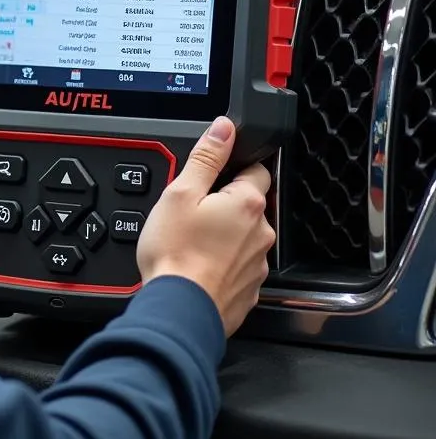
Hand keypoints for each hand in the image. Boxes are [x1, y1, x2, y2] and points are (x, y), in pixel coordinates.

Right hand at [137, 116, 274, 336]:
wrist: (180, 310)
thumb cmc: (175, 253)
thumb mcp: (180, 193)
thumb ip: (206, 157)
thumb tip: (224, 128)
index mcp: (247, 203)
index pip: (256, 169)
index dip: (232, 168)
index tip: (210, 179)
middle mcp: (261, 232)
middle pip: (249, 204)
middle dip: (226, 203)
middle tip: (193, 212)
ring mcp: (258, 263)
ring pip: (245, 236)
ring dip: (226, 234)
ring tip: (193, 241)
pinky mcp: (250, 289)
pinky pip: (240, 264)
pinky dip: (224, 262)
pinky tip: (199, 264)